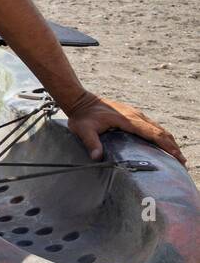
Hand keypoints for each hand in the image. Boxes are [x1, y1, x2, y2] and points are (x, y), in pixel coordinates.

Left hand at [65, 92, 184, 164]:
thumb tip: (97, 157)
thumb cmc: (82, 116)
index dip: (166, 146)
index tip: (177, 157)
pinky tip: (163, 144)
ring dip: (169, 141)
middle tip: (182, 162)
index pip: (153, 134)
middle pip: (160, 131)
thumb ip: (91, 143)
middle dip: (172, 146)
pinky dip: (161, 135)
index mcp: (128, 120)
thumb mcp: (83, 130)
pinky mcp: (133, 114)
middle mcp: (135, 115)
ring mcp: (135, 114)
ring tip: (177, 156)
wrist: (80, 100)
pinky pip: (152, 125)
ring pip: (158, 127)